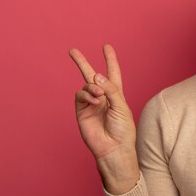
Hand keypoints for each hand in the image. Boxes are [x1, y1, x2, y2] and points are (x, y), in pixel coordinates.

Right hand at [69, 45, 138, 192]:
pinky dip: (87, 95)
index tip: (106, 46)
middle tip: (72, 50)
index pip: (113, 73)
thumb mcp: (122, 106)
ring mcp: (90, 103)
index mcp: (116, 94)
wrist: (113, 148)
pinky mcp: (81, 111)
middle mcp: (102, 97)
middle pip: (91, 75)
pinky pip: (80, 95)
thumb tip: (97, 75)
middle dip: (82, 62)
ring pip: (86, 85)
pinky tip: (95, 101)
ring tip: (100, 96)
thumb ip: (111, 89)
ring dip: (93, 86)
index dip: (110, 60)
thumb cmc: (123, 130)